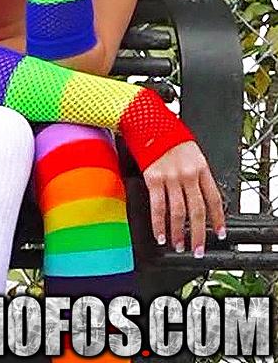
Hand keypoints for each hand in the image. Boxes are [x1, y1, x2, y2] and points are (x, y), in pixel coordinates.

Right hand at [143, 141, 225, 256]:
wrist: (147, 119)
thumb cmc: (167, 132)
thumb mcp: (191, 150)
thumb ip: (196, 172)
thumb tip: (198, 196)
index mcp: (201, 166)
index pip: (214, 198)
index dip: (218, 219)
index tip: (219, 232)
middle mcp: (188, 173)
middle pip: (198, 210)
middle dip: (199, 234)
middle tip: (198, 248)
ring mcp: (171, 177)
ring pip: (179, 212)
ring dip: (179, 233)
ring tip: (179, 245)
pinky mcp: (153, 178)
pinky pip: (158, 207)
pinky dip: (159, 224)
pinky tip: (161, 235)